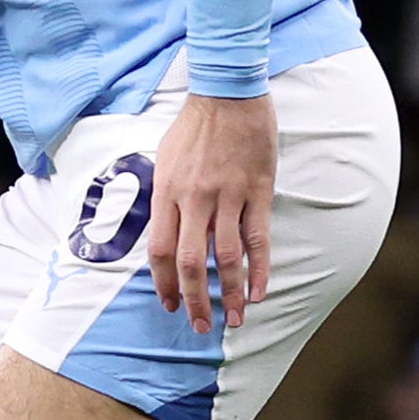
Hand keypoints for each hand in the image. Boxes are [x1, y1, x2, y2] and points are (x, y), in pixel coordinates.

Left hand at [148, 93, 274, 334]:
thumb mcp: (164, 160)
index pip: (158, 251)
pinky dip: (260, 268)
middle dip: (193, 299)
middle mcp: (193, 199)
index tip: (169, 304)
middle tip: (198, 326)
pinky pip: (258, 238)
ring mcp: (227, 196)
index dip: (163, 283)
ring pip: (226, 256)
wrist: (227, 93)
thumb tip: (164, 233)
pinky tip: (260, 291)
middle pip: (189, 261)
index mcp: (165, 192)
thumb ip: (165, 198)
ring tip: (235, 319)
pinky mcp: (258, 191)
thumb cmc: (193, 127)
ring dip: (230, 293)